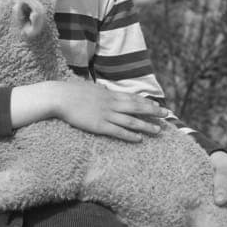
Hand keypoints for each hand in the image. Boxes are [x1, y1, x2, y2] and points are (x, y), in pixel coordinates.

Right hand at [47, 82, 164, 142]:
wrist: (59, 97)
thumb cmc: (70, 92)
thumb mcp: (89, 87)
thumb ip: (100, 90)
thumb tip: (106, 89)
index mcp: (108, 94)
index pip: (132, 98)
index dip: (146, 102)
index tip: (157, 105)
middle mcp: (111, 103)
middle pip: (136, 108)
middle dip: (153, 112)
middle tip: (166, 115)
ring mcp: (106, 115)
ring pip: (131, 121)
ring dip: (145, 126)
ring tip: (158, 130)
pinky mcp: (99, 125)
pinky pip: (117, 131)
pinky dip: (129, 135)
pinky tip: (139, 139)